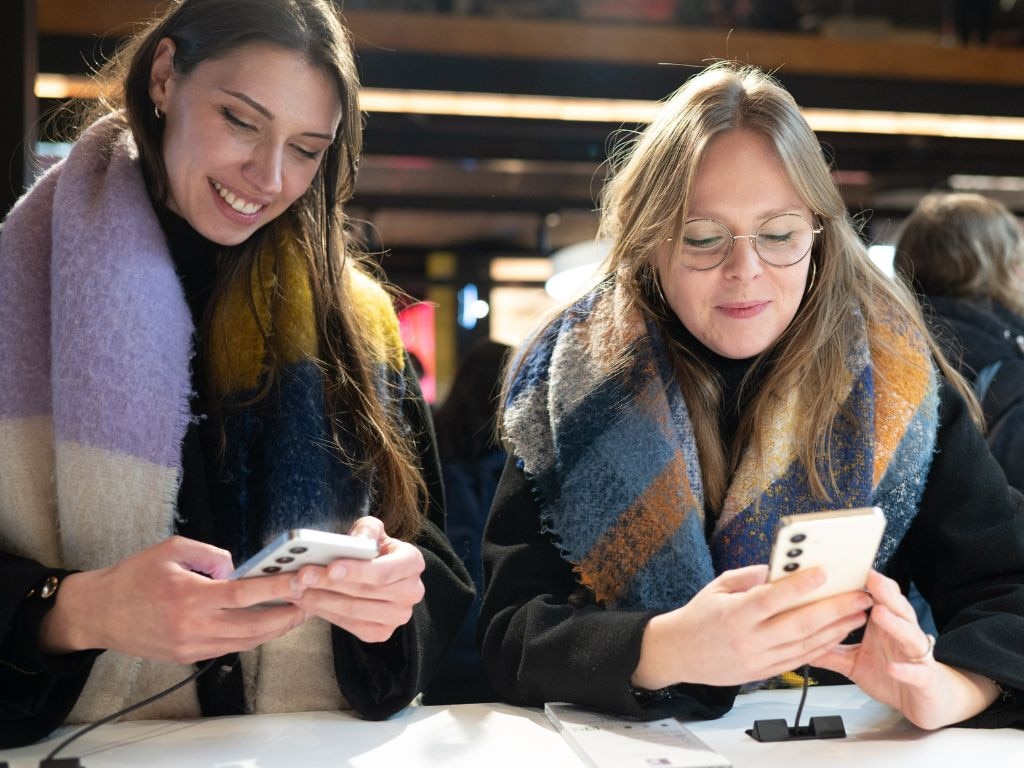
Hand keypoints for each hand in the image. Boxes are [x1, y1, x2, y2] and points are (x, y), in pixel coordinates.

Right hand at [40, 536, 308, 663]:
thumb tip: (238, 568)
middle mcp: (192, 626)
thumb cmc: (134, 576)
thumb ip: (211, 555)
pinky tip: (265, 623)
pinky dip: (251, 637)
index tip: (302, 581)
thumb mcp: (172, 550)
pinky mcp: (187, 656)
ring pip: (245, 642)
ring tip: (295, 613)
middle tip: (310, 602)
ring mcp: (190, 646)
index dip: (278, 588)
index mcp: (189, 596)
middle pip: (254, 627)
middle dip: (287, 616)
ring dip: (273, 629)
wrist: (98, 612)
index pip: (245, 594)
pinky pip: (228, 648)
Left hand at [288, 516, 425, 642]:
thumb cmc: (374, 549)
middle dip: (328, 583)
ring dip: (320, 599)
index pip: (384, 571)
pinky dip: (324, 613)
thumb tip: (358, 540)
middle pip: (365, 591)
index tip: (330, 567)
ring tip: (296, 588)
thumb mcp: (372, 531)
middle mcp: (411, 592)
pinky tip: (305, 601)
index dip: (357, 570)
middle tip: (300, 576)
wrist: (379, 572)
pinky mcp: (382, 632)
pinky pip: (349, 625)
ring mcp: (398, 616)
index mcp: (412, 563)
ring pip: (354, 610)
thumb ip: (366, 530)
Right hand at [631, 565, 872, 689]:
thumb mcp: (717, 587)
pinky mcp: (763, 672)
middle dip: (834, 609)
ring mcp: (757, 659)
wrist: (678, 654)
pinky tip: (838, 634)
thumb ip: (750, 577)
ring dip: (836, 629)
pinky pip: (800, 659)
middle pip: (798, 624)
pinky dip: (822, 646)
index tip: (824, 573)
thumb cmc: (697, 617)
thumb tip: (780, 568)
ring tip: (858, 614)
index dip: (800, 586)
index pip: (772, 598)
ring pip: (806, 645)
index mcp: (734, 614)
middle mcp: (748, 639)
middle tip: (859, 596)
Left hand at [812, 570, 999, 728]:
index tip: (849, 568)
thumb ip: (831, 650)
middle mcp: (902, 634)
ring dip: (895, 624)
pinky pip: (917, 673)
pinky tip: (893, 667)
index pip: (880, 598)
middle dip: (885, 593)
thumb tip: (799, 640)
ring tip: (879, 614)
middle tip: (871, 578)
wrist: (927, 701)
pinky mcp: (925, 679)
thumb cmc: (893, 673)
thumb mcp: (855, 662)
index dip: (868, 583)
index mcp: (886, 625)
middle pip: (897, 608)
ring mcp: (915, 656)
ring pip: (909, 635)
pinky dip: (905, 670)